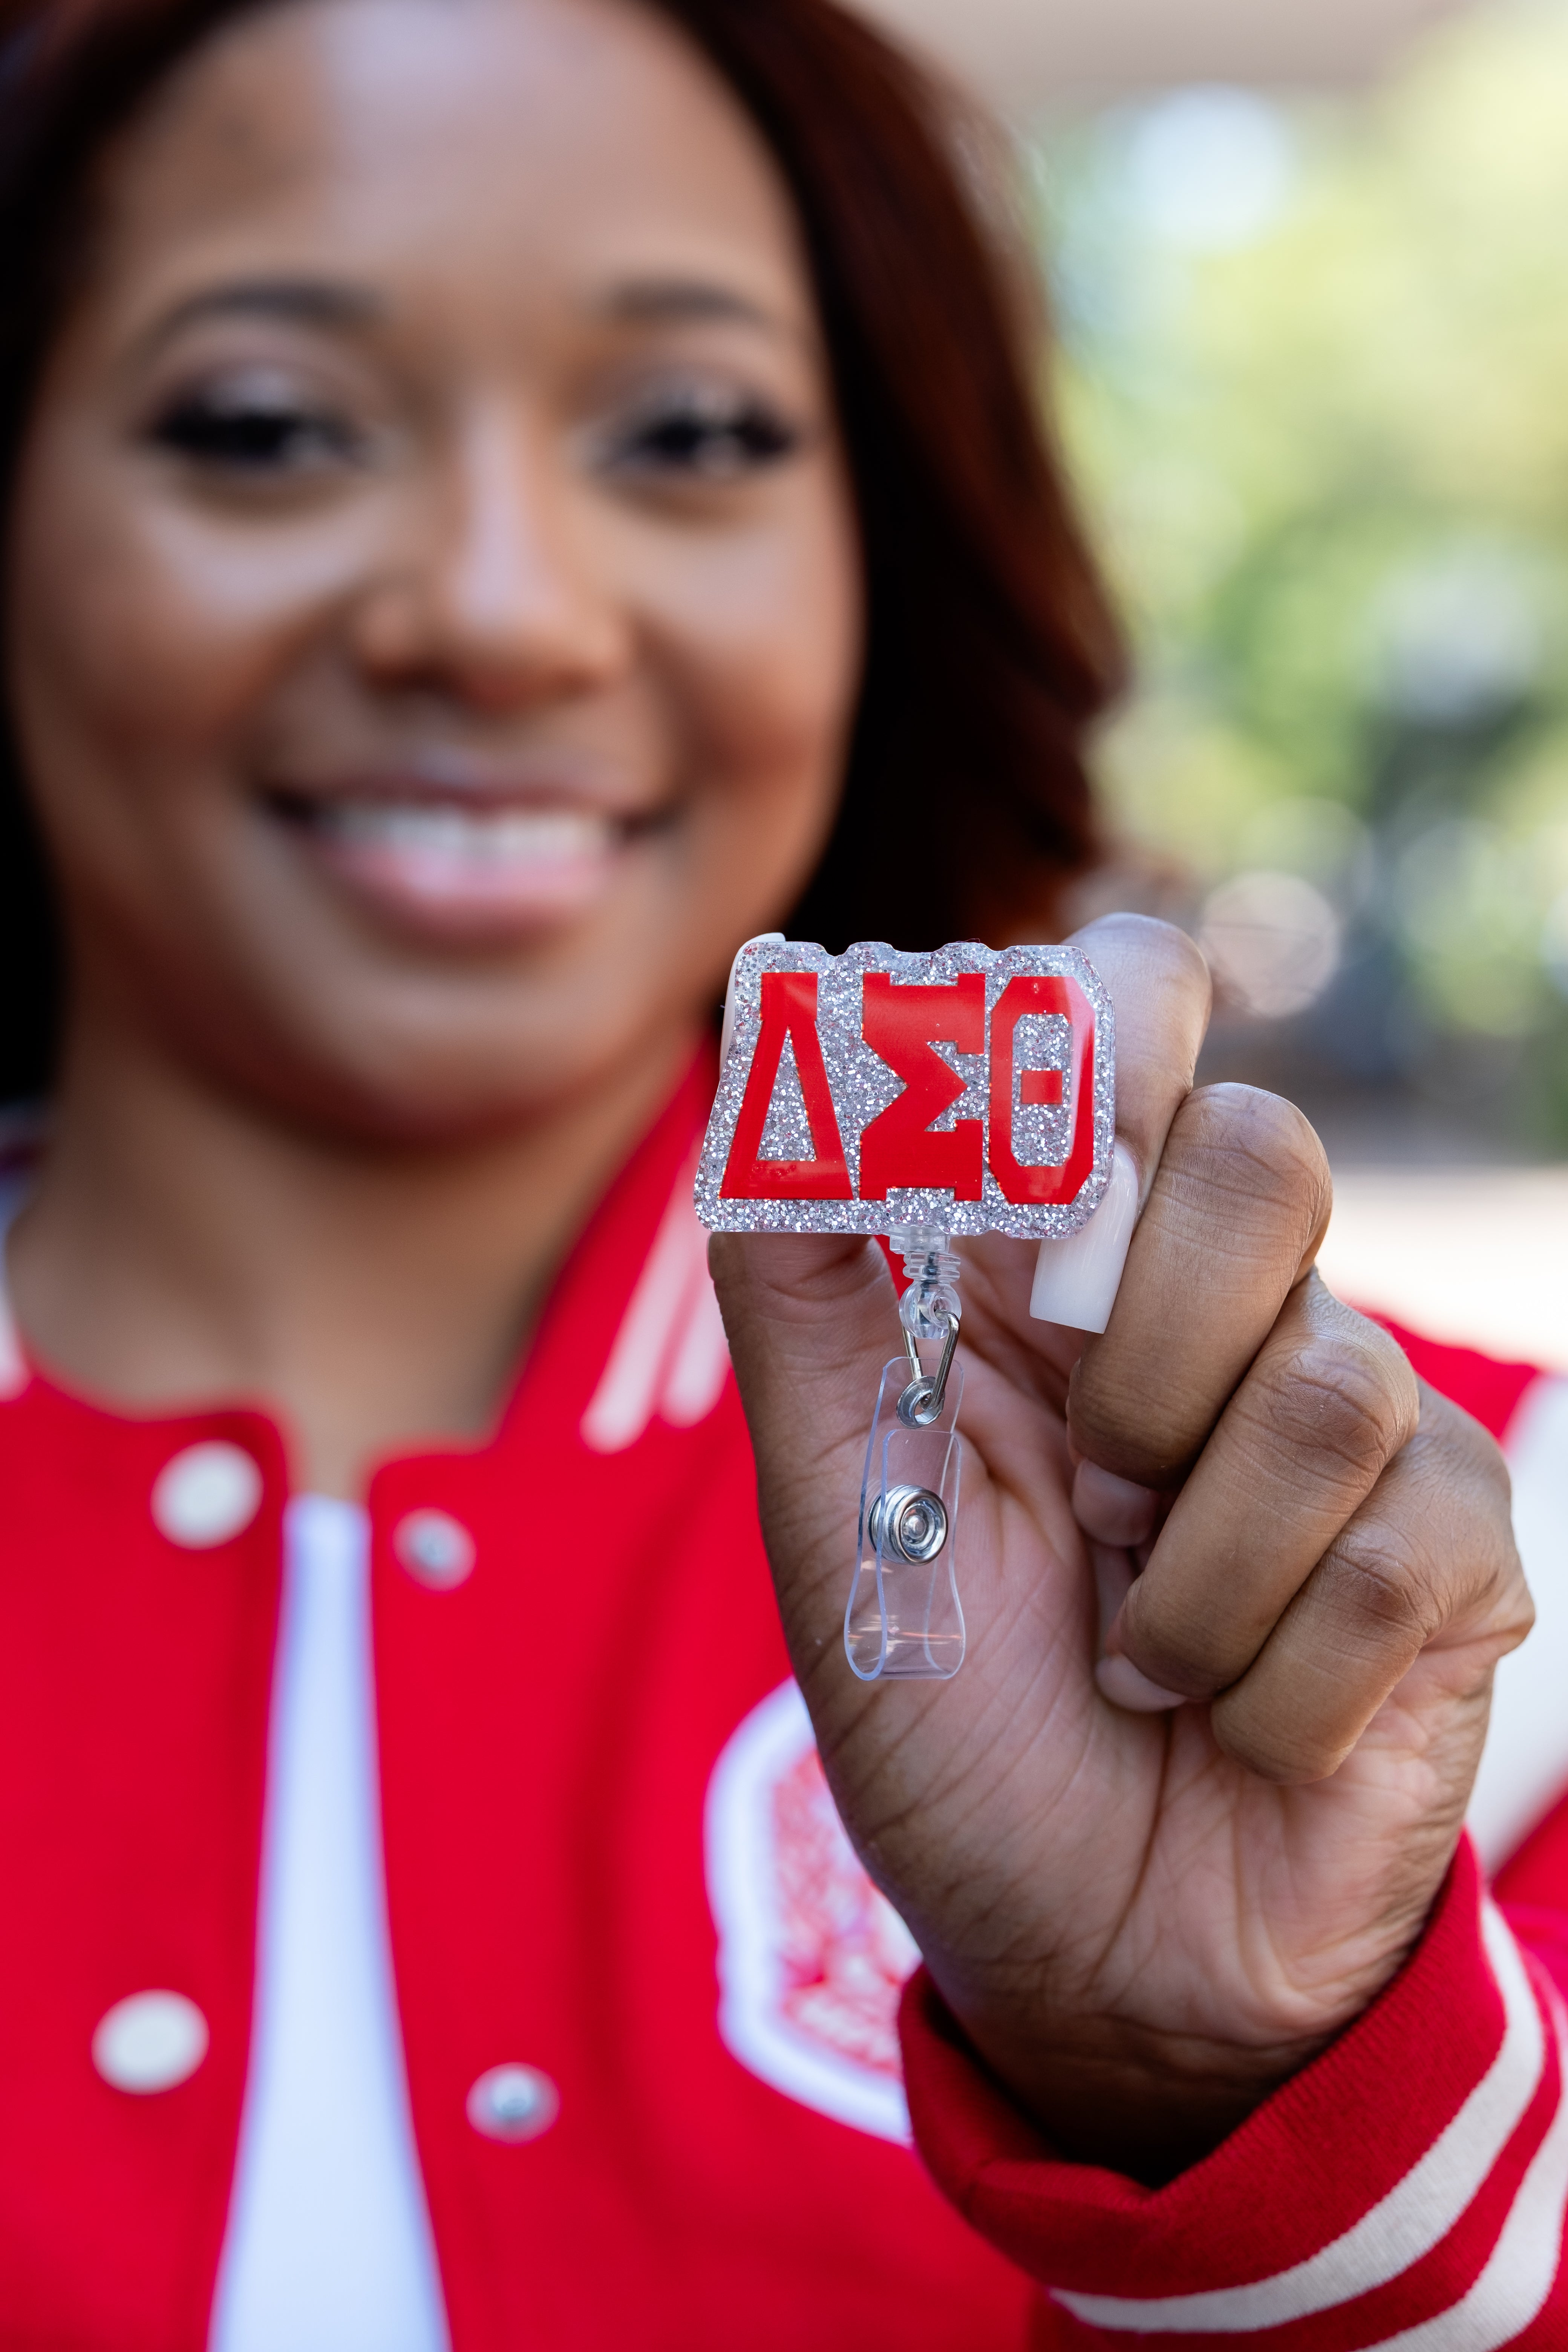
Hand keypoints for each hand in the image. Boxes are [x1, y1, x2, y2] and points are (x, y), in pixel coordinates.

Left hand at [708, 914, 1531, 2181]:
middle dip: (1144, 1348)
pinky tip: (1231, 1720)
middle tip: (1087, 1482)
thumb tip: (774, 1051)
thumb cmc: (946, 1708)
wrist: (1076, 1944)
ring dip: (1187, 1573)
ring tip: (1136, 1649)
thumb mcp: (832, 1490)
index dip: (1107, 1029)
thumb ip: (804, 1274)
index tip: (1043, 1148)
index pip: (1135, 1011)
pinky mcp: (1454, 1553)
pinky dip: (1267, 1682)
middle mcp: (1222, 1309)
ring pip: (1323, 1389)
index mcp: (1064, 1261)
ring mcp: (1360, 1426)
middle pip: (1263, 1156)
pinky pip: (1392, 1558)